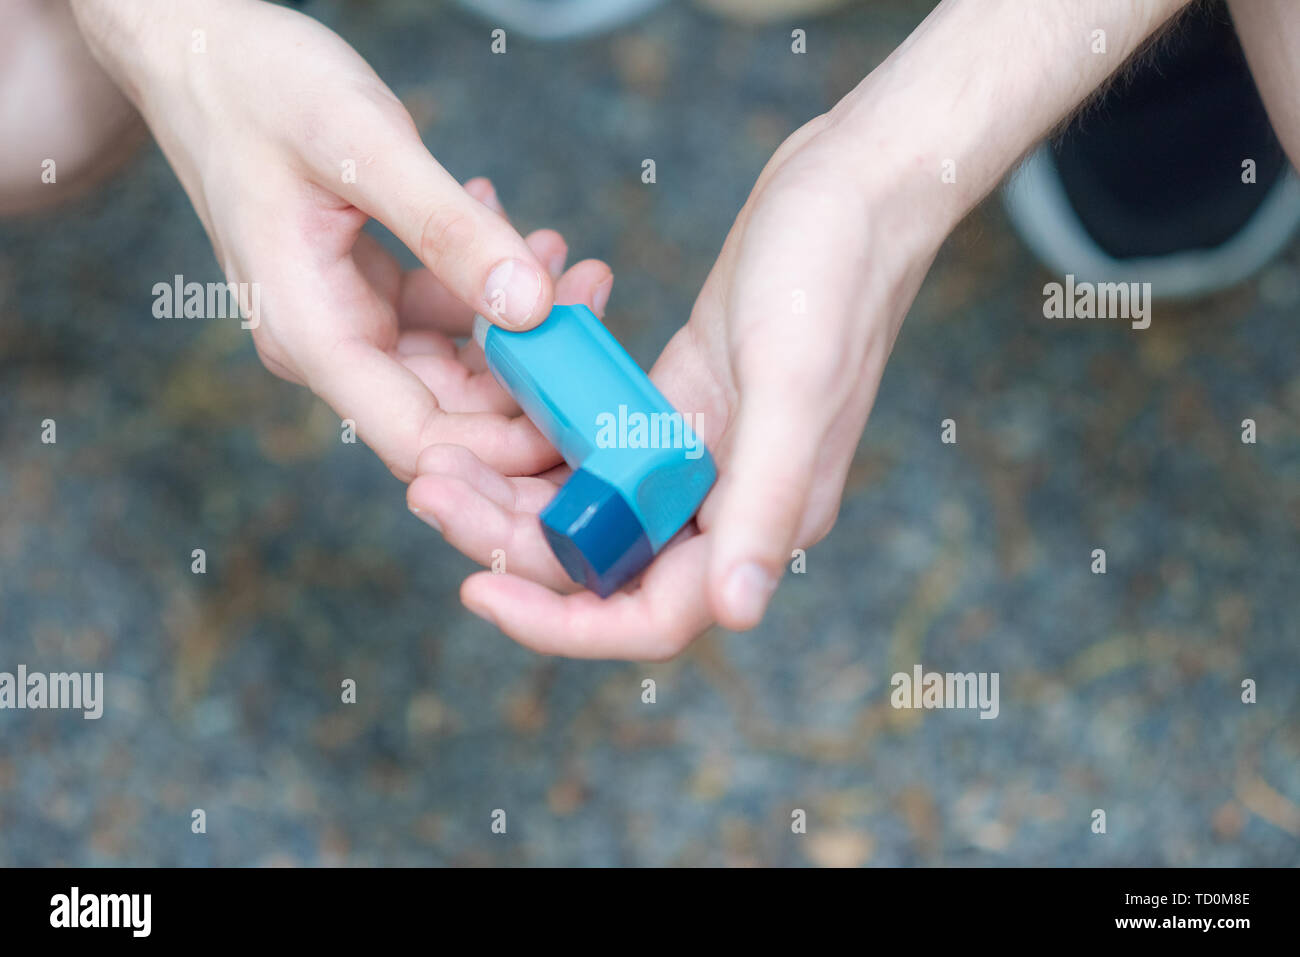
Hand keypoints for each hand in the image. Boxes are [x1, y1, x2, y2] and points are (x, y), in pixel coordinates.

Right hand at [70, 0, 610, 480]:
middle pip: (452, 411)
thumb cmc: (260, 88)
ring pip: (460, 364)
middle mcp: (330, 347)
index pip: (419, 441)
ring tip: (569, 262)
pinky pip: (448, 318)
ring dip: (523, 324)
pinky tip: (523, 240)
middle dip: (534, 374)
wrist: (201, 51)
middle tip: (595, 302)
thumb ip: (449, 231)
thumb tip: (531, 308)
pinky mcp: (368, 296)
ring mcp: (349, 324)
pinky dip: (492, 287)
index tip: (582, 413)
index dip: (504, 450)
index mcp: (312, 336)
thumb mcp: (363, 146)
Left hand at [407, 115, 943, 656]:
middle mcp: (724, 504)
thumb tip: (739, 613)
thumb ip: (766, 501)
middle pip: (601, 564)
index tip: (476, 591)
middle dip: (510, 542)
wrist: (851, 187)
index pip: (651, 616)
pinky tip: (488, 410)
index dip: (561, 622)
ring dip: (509, 493)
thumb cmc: (833, 275)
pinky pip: (592, 447)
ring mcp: (697, 457)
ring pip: (586, 509)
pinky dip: (538, 438)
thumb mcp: (794, 385)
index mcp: (758, 520)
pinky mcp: (674, 406)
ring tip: (436, 460)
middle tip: (428, 490)